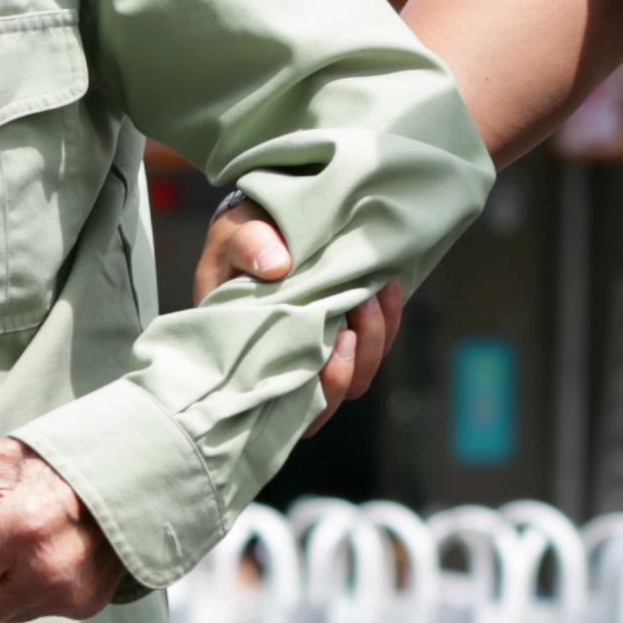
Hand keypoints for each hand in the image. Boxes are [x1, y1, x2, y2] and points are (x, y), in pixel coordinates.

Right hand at [194, 199, 397, 411]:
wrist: (266, 223)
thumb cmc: (243, 235)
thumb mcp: (235, 234)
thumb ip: (249, 246)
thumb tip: (276, 266)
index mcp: (250, 353)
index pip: (286, 399)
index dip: (322, 385)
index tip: (339, 337)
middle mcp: (284, 365)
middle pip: (326, 397)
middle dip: (353, 362)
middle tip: (358, 305)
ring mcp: (316, 352)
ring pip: (356, 376)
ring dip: (373, 340)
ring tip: (372, 294)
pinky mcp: (344, 333)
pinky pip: (374, 346)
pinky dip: (387, 321)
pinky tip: (387, 285)